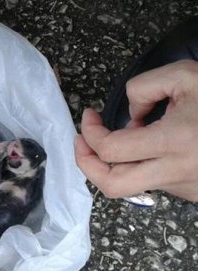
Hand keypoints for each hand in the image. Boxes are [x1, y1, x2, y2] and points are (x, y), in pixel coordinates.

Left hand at [74, 60, 197, 201]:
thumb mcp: (187, 76)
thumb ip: (146, 87)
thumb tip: (129, 118)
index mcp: (174, 142)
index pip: (110, 149)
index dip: (89, 133)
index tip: (90, 117)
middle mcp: (176, 171)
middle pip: (111, 186)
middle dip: (87, 165)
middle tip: (83, 143)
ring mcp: (184, 187)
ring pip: (133, 184)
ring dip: (120, 162)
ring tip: (132, 136)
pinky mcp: (191, 193)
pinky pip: (155, 182)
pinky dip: (145, 164)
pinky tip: (160, 145)